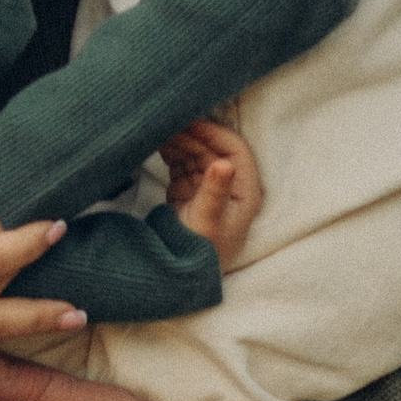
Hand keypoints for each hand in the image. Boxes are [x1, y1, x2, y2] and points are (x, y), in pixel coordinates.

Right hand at [162, 117, 262, 261]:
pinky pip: (182, 165)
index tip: (189, 123)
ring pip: (196, 155)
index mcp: (245, 191)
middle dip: (190, 135)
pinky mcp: (190, 193)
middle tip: (165, 124)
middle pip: (212, 149)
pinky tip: (156, 143)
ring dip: (178, 142)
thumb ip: (215, 191)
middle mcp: (230, 187)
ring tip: (157, 131)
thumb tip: (223, 163)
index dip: (213, 133)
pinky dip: (170, 153)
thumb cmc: (201, 252)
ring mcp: (209, 189)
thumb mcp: (208, 222)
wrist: (182, 276)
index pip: (234, 150)